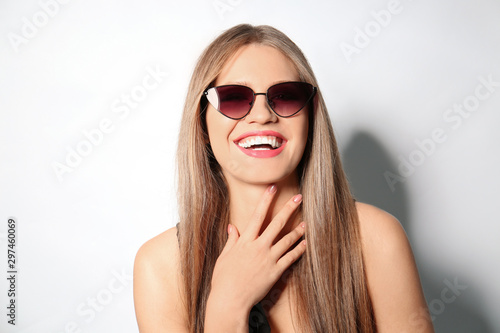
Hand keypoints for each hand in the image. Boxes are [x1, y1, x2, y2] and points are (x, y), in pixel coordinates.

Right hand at [208, 185, 306, 312]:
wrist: (229, 300)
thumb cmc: (223, 279)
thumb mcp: (224, 257)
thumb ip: (231, 240)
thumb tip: (232, 227)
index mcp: (245, 241)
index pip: (257, 215)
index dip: (266, 200)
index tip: (272, 188)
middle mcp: (259, 247)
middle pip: (277, 223)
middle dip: (288, 208)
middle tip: (299, 197)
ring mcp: (268, 259)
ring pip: (287, 240)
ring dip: (298, 230)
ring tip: (306, 223)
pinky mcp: (275, 272)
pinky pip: (290, 258)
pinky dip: (299, 250)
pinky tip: (305, 244)